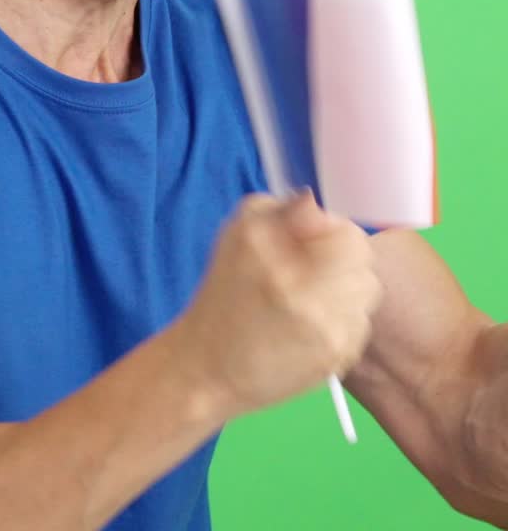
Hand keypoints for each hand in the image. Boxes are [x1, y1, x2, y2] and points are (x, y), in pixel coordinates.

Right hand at [175, 190, 382, 421]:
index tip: (311, 240)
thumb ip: (286, 208)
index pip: (349, 236)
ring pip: (366, 292)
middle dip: (341, 258)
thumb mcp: (240, 231)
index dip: (332, 232)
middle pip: (363, 263)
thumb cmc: (224, 293)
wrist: (209, 369)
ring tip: (312, 294)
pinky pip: (360, 323)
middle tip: (312, 267)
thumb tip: (320, 206)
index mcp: (285, 268)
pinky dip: (343, 317)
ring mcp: (329, 338)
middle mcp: (313, 305)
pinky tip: (313, 321)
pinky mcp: (337, 362)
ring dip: (346, 287)